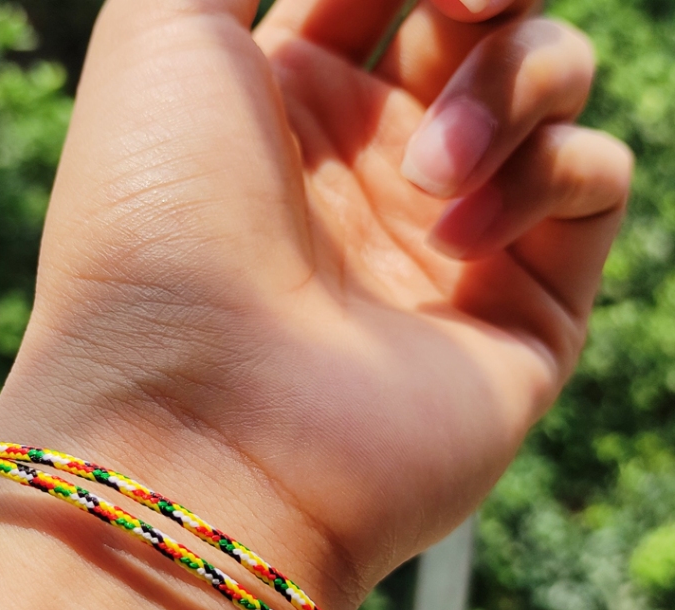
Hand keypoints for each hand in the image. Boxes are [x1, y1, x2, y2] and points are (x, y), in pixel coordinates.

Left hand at [0, 0, 630, 609]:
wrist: (196, 430)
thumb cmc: (154, 230)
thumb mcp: (160, 37)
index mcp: (284, 106)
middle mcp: (367, 172)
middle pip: (478, 18)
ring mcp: (444, 242)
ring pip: (550, 81)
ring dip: (507, 87)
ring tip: (423, 176)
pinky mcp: (518, 313)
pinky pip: (592, 182)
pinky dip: (546, 175)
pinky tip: (456, 234)